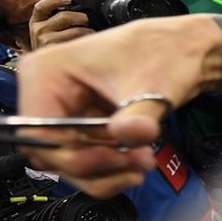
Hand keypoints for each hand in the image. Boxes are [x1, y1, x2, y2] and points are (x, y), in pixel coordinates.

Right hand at [17, 15, 219, 196]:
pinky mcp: (78, 122)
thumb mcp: (151, 87)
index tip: (114, 161)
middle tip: (136, 165)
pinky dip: (109, 166)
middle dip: (94, 166)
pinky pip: (83, 156)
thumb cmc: (162, 53)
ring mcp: (61, 109)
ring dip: (105, 171)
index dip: (71, 157)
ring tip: (142, 161)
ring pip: (67, 161)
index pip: (37, 133)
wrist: (184, 48)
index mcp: (46, 72)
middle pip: (50, 153)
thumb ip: (137, 117)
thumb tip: (127, 134)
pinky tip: (135, 160)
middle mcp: (44, 91)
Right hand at [29, 0, 92, 50]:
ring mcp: (46, 41)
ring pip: (75, 30)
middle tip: (87, 21)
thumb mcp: (46, 31)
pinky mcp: (56, 51)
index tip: (68, 0)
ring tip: (90, 33)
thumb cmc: (50, 48)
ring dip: (87, 30)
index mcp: (35, 22)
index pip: (42, 7)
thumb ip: (56, 19)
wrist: (42, 71)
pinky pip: (78, 42)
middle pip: (65, 17)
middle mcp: (38, 30)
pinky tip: (87, 42)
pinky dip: (86, 40)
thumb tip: (77, 10)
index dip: (55, 0)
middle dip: (81, 18)